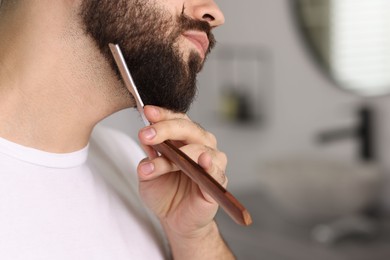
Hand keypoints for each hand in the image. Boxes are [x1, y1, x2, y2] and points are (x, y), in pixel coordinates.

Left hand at [137, 105, 227, 237]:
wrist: (175, 220)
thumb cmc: (165, 192)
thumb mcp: (148, 173)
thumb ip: (148, 157)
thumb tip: (146, 139)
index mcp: (185, 139)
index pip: (176, 120)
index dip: (162, 114)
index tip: (146, 111)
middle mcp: (201, 145)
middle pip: (188, 129)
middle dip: (166, 129)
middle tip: (146, 134)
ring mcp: (211, 162)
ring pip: (198, 149)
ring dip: (176, 155)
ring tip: (157, 164)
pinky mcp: (218, 180)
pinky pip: (215, 170)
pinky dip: (209, 165)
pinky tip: (202, 160)